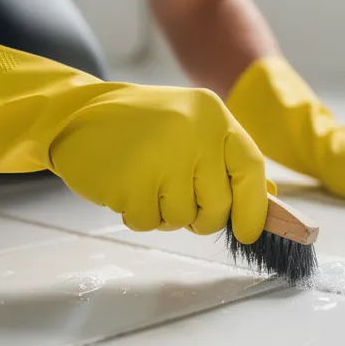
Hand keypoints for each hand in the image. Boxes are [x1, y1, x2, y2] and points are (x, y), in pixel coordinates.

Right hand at [50, 84, 272, 242]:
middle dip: (201, 217)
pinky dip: (138, 215)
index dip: (253, 206)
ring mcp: (162, 155)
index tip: (248, 231)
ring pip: (183, 218)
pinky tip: (125, 186)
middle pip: (219, 205)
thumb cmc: (140, 128)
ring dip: (164, 214)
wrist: (77, 115)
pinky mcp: (132, 180)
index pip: (251, 167)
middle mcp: (193, 131)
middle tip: (176, 198)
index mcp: (212, 114)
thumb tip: (268, 201)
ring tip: (145, 182)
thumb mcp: (191, 128)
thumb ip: (227, 161)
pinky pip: (149, 222)